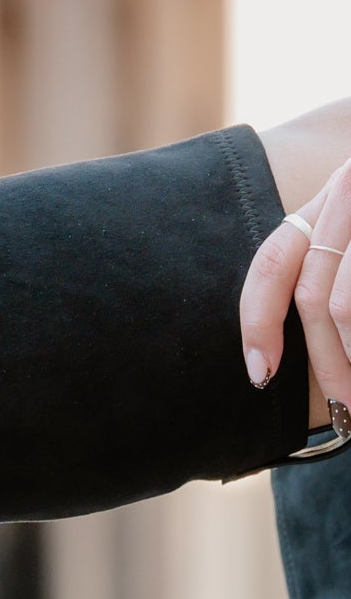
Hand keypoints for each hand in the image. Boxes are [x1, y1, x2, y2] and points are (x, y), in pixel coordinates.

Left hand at [240, 160, 350, 412]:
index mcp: (334, 196)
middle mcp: (350, 193)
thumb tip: (294, 350)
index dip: (258, 322)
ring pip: (345, 307)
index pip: (273, 263)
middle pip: (316, 299)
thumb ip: (331, 267)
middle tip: (344, 405)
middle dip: (326, 363)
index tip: (260, 374)